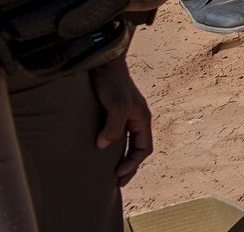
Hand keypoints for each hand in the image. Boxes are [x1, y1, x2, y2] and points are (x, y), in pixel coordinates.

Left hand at [91, 57, 152, 185]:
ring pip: (125, 141)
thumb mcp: (116, 105)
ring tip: (108, 171)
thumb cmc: (112, 81)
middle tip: (116, 182)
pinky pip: (114, 133)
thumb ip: (113, 127)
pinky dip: (110, 146)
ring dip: (119, 157)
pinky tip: (99, 150)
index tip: (118, 175)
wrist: (102, 60)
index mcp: (142, 118)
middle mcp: (135, 118)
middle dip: (129, 166)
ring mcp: (124, 114)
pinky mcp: (111, 110)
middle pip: (136, 148)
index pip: (144, 148)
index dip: (133, 164)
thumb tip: (104, 146)